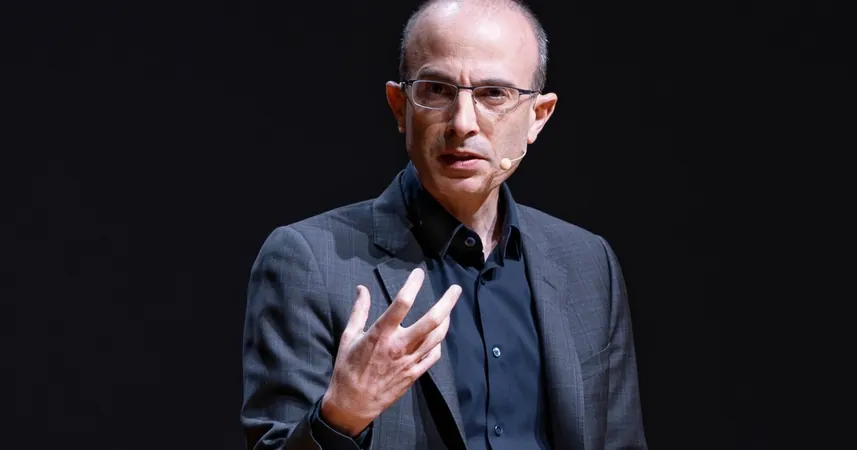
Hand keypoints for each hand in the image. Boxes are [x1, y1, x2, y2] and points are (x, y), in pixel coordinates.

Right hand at [320, 268, 460, 436]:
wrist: (353, 404)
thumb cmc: (348, 369)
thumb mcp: (348, 336)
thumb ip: (359, 311)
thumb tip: (362, 289)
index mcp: (381, 334)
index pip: (402, 303)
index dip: (413, 284)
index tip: (418, 273)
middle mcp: (399, 346)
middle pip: (431, 320)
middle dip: (447, 302)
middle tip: (455, 289)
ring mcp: (410, 361)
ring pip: (437, 337)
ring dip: (446, 321)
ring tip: (449, 310)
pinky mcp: (414, 374)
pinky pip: (433, 356)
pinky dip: (438, 343)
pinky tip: (436, 337)